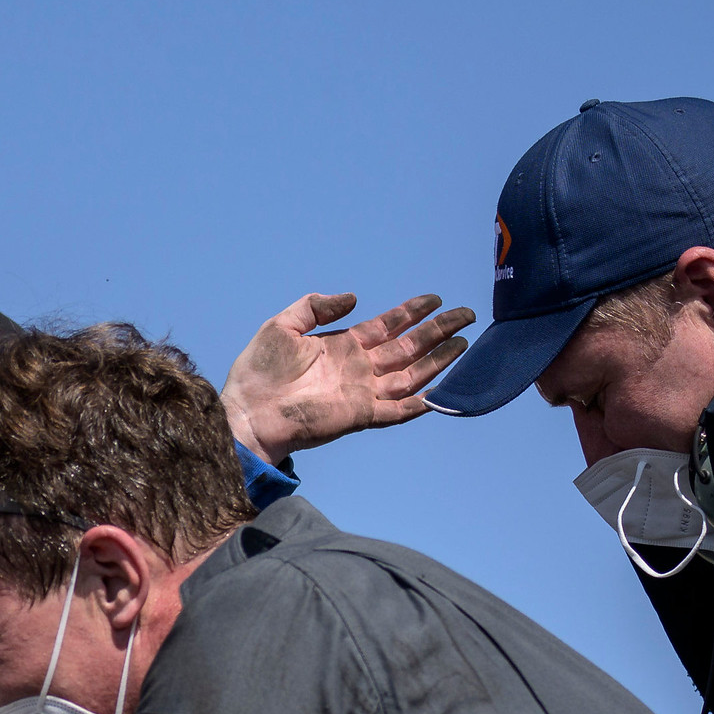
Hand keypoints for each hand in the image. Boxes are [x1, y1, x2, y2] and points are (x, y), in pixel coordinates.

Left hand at [222, 293, 474, 463]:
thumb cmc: (257, 373)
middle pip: (408, 347)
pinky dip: (416, 405)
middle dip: (437, 332)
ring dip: (437, 360)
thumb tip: (353, 298)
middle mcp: (358, 368)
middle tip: (466, 315)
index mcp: (343, 346)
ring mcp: (361, 393)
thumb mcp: (283, 325)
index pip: (387, 326)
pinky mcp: (358, 415)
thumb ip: (316, 306)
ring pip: (410, 375)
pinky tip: (438, 393)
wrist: (246, 412)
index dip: (412, 312)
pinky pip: (395, 412)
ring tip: (463, 342)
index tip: (435, 299)